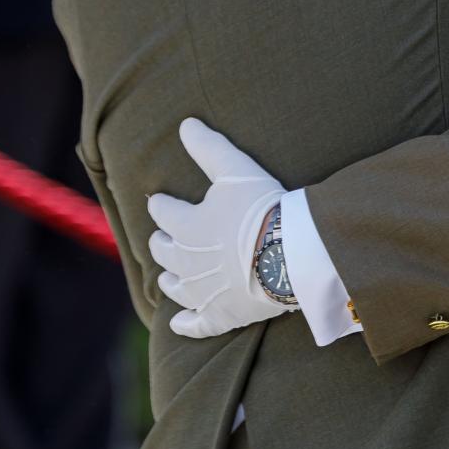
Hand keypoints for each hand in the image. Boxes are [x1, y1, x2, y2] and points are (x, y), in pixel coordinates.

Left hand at [148, 118, 288, 337]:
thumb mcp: (234, 169)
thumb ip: (208, 147)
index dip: (162, 205)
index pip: (164, 212)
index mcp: (186, 224)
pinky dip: (185, 324)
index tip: (160, 201)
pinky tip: (178, 324)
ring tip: (168, 275)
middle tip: (163, 237)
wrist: (287, 253)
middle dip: (162, 242)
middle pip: (165, 251)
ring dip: (170, 278)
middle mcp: (186, 261)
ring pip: (176, 287)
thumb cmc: (260, 207)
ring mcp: (202, 291)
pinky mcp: (221, 315)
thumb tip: (184, 124)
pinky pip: (196, 324)